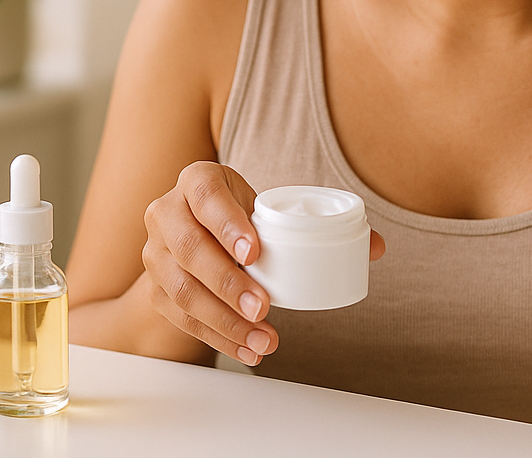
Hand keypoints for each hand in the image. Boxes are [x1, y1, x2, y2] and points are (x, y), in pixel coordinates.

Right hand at [141, 162, 385, 365]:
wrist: (197, 235)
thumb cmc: (241, 217)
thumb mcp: (270, 209)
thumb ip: (320, 224)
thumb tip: (376, 246)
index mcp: (196, 181)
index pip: (204, 195)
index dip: (227, 223)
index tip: (255, 253)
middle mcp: (167, 213)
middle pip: (189, 248)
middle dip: (227, 283)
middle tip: (263, 307)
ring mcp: (155, 253)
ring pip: (181, 289)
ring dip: (224, 320)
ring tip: (263, 338)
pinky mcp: (155, 289)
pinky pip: (182, 318)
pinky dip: (217, 337)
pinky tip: (247, 349)